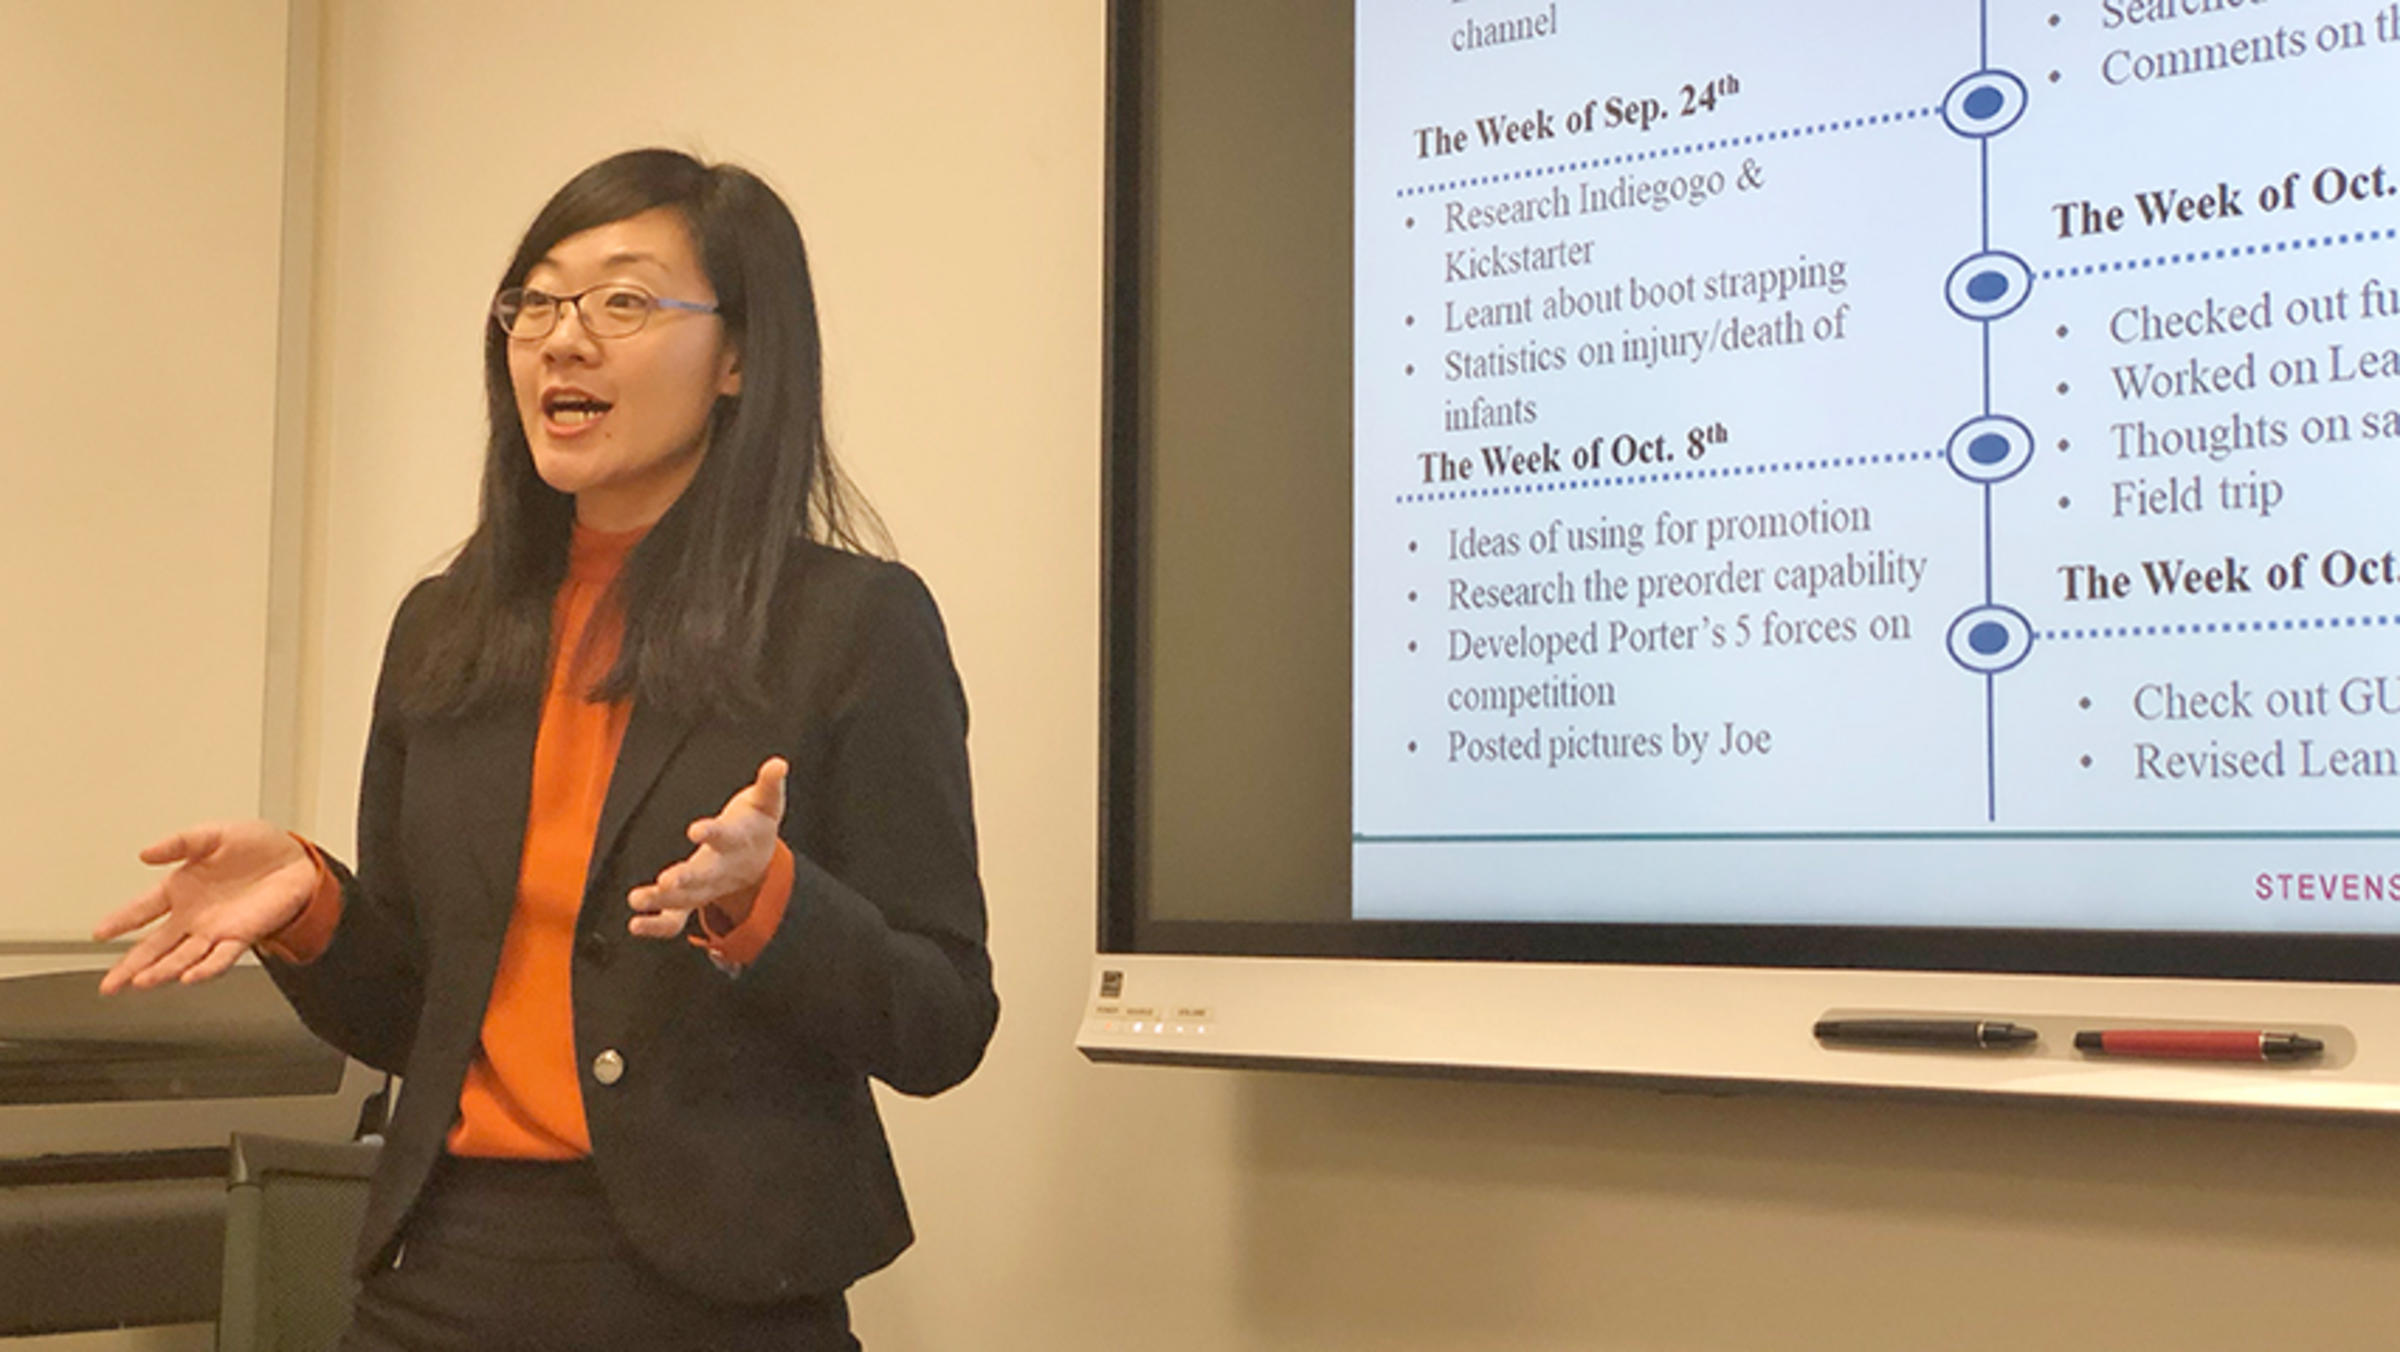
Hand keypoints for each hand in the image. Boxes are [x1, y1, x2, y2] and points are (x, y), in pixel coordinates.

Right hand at [93, 821, 316, 993]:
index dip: (120, 921)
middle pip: (154, 945)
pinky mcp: (242, 935)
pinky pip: (221, 957)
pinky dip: (205, 968)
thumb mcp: (214, 834)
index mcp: (180, 889)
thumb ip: (180, 843)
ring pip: (182, 957)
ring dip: (162, 970)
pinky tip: (188, 977)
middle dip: (130, 966)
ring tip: (140, 982)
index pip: (141, 908)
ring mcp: (215, 929)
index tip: (98, 933)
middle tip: (109, 985)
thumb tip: (146, 853)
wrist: (297, 860)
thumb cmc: (257, 847)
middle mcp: (193, 915)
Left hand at [627, 757, 787, 939]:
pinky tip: (634, 924)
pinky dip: (657, 925)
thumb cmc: (756, 824)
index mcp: (737, 842)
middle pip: (705, 877)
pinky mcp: (692, 898)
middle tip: (666, 881)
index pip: (725, 837)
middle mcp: (722, 869)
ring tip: (636, 899)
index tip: (695, 830)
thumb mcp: (766, 802)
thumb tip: (779, 763)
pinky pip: (676, 919)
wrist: (760, 862)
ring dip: (661, 902)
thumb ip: (769, 784)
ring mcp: (707, 887)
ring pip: (686, 900)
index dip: (712, 833)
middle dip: (686, 879)